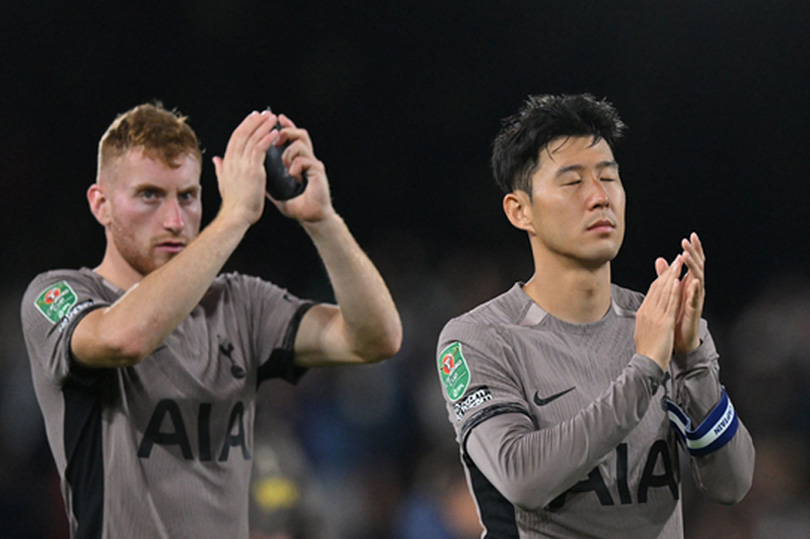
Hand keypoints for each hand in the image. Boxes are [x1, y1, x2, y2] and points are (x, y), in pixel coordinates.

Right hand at [212, 110, 278, 226]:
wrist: (236, 216)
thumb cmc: (234, 204)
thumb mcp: (225, 183)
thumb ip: (221, 169)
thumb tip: (216, 159)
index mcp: (227, 163)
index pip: (235, 138)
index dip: (244, 126)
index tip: (252, 118)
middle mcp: (233, 160)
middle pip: (243, 134)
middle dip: (254, 121)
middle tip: (264, 113)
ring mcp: (242, 164)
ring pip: (252, 138)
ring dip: (263, 126)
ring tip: (272, 118)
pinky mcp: (252, 170)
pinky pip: (260, 149)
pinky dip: (266, 138)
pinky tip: (274, 132)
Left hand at [266, 114, 334, 222]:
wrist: (310, 217)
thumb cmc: (296, 206)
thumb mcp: (276, 190)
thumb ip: (266, 179)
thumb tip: (252, 173)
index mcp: (298, 161)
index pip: (293, 138)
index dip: (287, 127)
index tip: (278, 119)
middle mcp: (307, 159)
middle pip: (301, 134)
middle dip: (288, 131)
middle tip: (277, 138)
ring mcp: (313, 164)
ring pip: (301, 144)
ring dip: (289, 152)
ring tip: (286, 165)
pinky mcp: (318, 171)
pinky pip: (304, 159)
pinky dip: (296, 166)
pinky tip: (295, 177)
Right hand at [635, 255, 682, 369]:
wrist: (646, 363)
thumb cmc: (647, 350)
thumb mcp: (644, 330)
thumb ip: (647, 318)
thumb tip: (648, 312)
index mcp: (643, 312)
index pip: (653, 290)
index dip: (662, 277)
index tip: (669, 269)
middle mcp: (648, 311)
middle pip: (658, 287)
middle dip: (668, 272)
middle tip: (676, 259)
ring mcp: (655, 315)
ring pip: (664, 291)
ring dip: (673, 276)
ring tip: (679, 263)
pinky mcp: (663, 322)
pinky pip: (669, 303)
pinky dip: (674, 290)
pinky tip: (678, 281)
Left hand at [655, 232, 704, 353]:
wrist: (680, 337)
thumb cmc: (677, 314)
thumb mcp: (671, 291)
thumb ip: (667, 276)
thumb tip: (661, 260)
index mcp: (689, 283)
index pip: (693, 262)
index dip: (694, 250)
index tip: (691, 236)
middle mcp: (695, 289)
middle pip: (697, 267)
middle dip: (694, 253)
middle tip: (689, 241)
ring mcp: (696, 299)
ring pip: (698, 279)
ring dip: (693, 267)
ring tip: (688, 256)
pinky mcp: (694, 310)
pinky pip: (696, 298)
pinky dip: (695, 289)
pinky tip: (695, 281)